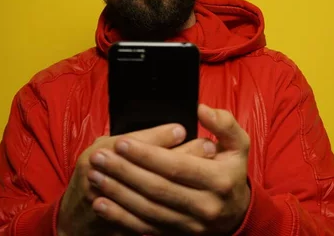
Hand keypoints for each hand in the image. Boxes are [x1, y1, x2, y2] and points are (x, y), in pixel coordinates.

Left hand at [88, 104, 250, 234]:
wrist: (236, 214)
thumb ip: (223, 124)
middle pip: (157, 188)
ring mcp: (190, 224)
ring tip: (95, 175)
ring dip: (117, 193)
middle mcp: (205, 205)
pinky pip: (144, 227)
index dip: (147, 155)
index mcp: (218, 180)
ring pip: (147, 209)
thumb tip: (201, 110)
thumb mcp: (237, 145)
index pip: (176, 166)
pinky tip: (102, 204)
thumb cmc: (232, 172)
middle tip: (99, 157)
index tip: (122, 143)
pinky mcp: (177, 235)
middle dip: (125, 172)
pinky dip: (121, 217)